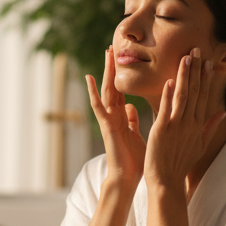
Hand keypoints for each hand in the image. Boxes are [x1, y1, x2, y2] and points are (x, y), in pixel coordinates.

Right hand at [86, 46, 145, 188]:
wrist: (127, 177)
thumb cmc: (134, 160)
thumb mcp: (136, 134)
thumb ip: (131, 120)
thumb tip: (130, 107)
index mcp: (121, 117)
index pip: (121, 92)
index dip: (121, 76)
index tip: (122, 59)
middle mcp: (113, 116)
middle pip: (113, 86)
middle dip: (112, 68)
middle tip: (112, 47)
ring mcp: (108, 120)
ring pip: (106, 91)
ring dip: (106, 72)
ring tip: (106, 53)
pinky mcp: (106, 126)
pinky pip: (98, 106)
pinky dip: (93, 92)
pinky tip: (90, 78)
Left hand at [144, 48, 225, 192]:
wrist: (167, 181)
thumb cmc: (180, 163)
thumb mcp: (200, 145)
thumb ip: (211, 127)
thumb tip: (224, 112)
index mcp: (198, 125)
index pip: (203, 96)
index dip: (205, 77)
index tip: (207, 61)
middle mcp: (190, 123)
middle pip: (196, 91)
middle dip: (197, 70)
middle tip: (197, 49)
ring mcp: (177, 126)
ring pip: (183, 96)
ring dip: (185, 76)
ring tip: (186, 57)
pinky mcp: (163, 130)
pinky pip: (167, 109)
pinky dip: (169, 95)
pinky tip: (171, 80)